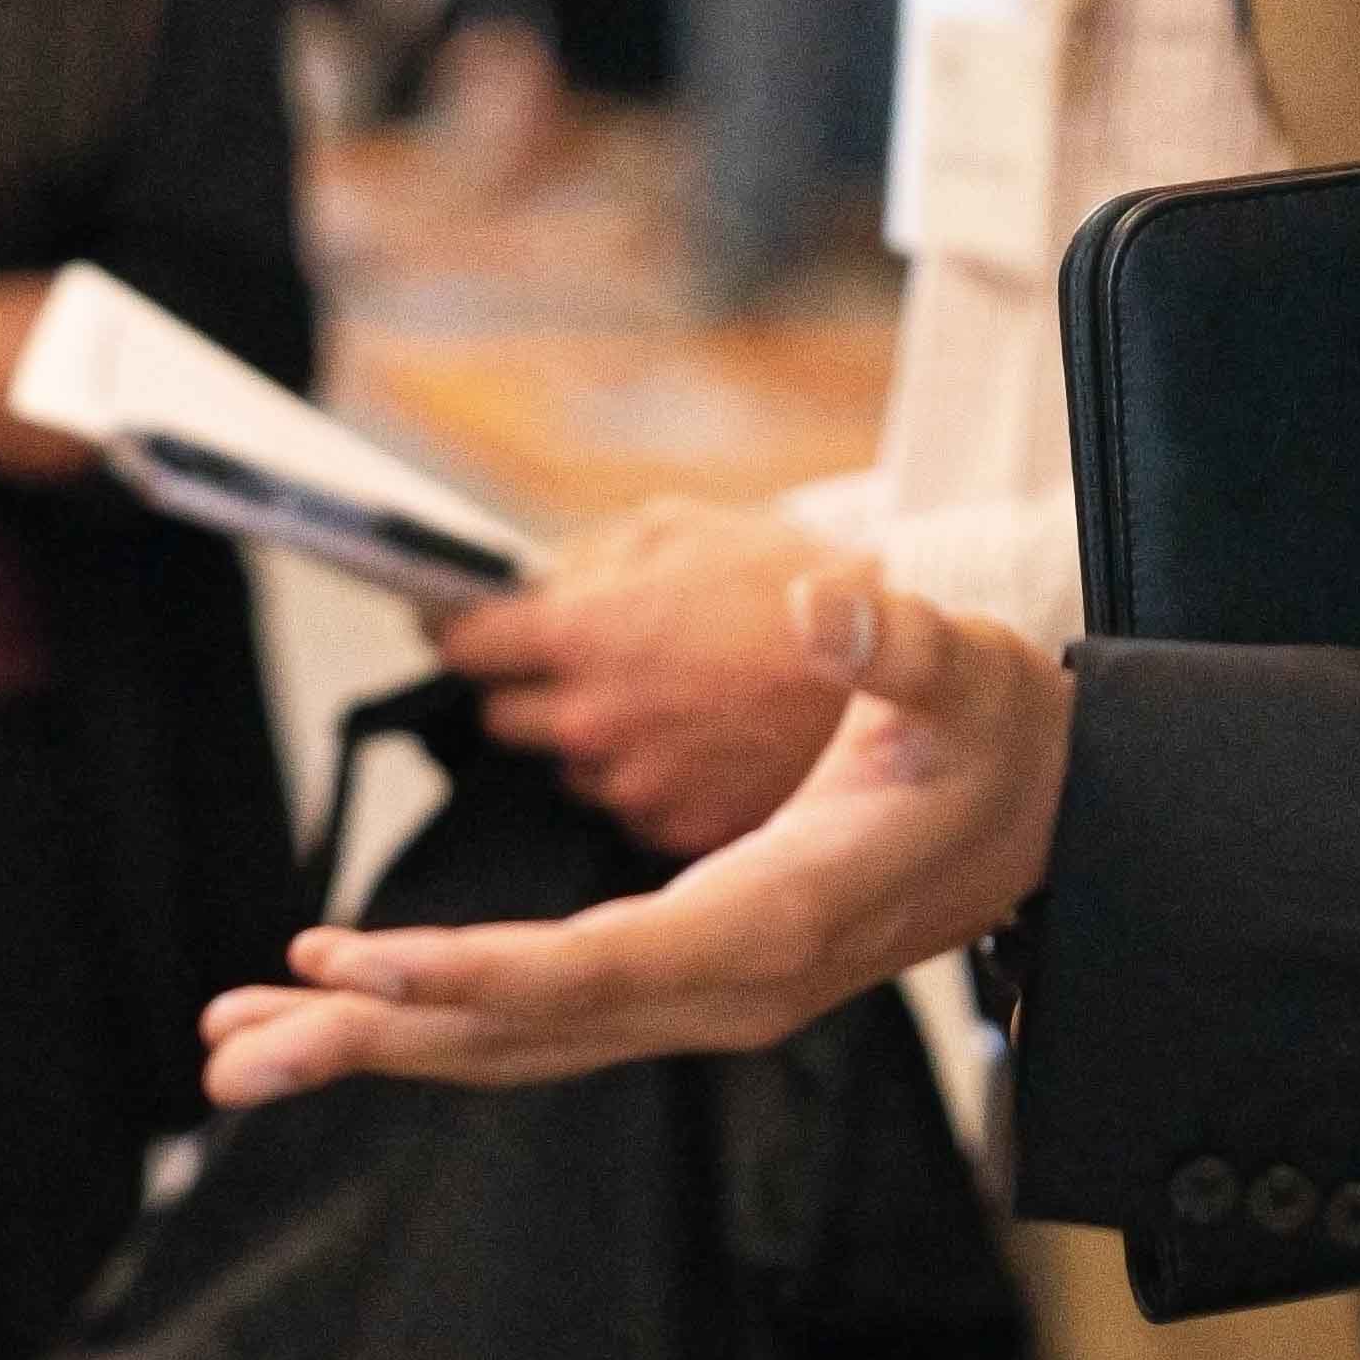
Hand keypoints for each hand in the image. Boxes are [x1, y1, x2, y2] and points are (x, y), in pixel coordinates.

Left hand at [208, 566, 1064, 1101]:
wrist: (1052, 814)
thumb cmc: (995, 738)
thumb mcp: (966, 677)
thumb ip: (898, 644)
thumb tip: (825, 604)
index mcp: (774, 921)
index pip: (595, 967)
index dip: (467, 971)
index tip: (348, 965)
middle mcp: (726, 990)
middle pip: (525, 1033)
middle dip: (373, 1041)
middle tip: (232, 1056)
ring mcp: (703, 1000)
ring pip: (518, 1044)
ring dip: (379, 1044)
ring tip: (241, 1047)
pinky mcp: (687, 986)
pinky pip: (542, 1022)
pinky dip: (436, 1017)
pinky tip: (353, 1004)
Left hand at [439, 498, 862, 855]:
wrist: (903, 671)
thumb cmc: (798, 584)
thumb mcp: (685, 527)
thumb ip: (589, 558)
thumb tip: (524, 579)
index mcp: (583, 635)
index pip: (461, 640)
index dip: (456, 623)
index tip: (460, 617)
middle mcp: (592, 720)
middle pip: (500, 714)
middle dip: (524, 683)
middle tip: (574, 653)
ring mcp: (634, 786)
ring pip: (568, 767)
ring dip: (589, 736)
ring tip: (664, 695)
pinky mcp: (677, 832)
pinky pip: (629, 806)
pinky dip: (648, 777)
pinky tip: (699, 740)